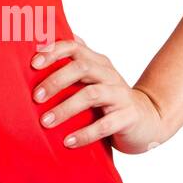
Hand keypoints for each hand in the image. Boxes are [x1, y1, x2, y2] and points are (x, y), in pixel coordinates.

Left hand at [30, 36, 167, 154]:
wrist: (149, 119)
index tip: (33, 64)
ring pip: (91, 95)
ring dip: (65, 108)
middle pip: (81, 68)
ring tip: (46, 122)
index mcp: (97, 62)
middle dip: (55, 81)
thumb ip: (73, 63)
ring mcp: (121, 95)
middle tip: (35, 97)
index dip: (53, 52)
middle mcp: (109, 74)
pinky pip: (106, 124)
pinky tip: (68, 141)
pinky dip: (85, 133)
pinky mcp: (129, 117)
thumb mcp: (93, 78)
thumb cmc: (110, 98)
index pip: (74, 47)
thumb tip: (42, 41)